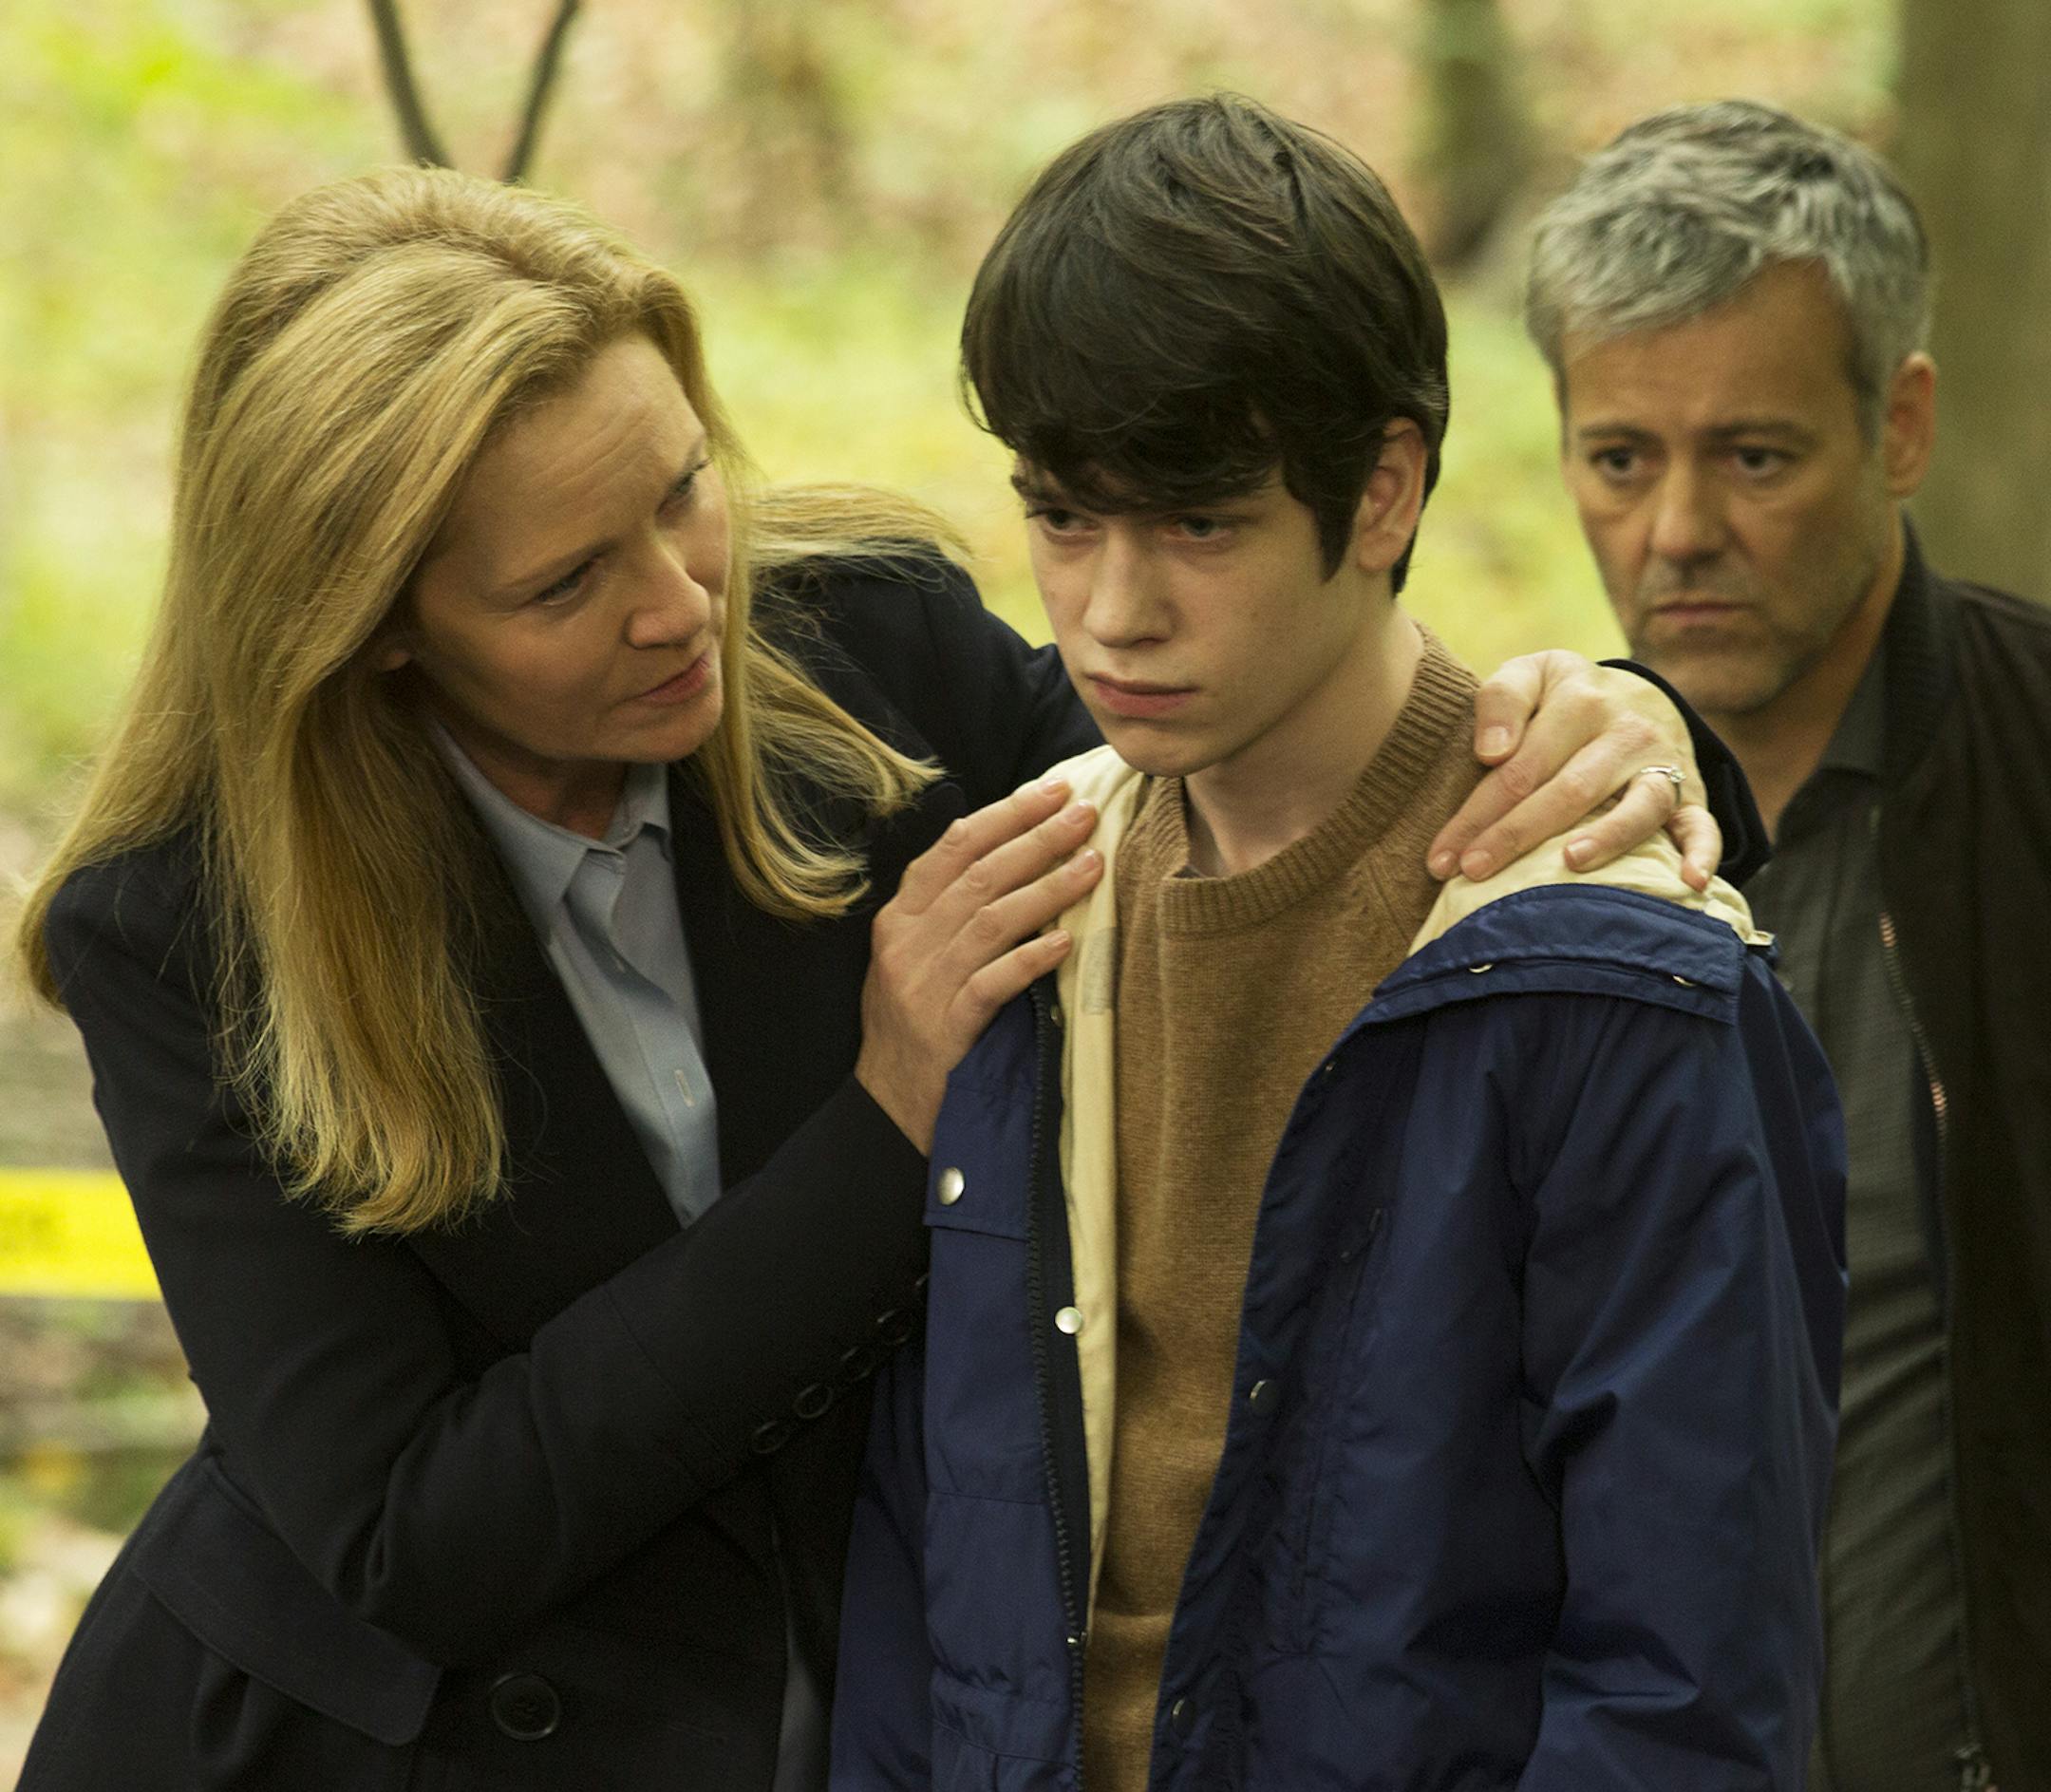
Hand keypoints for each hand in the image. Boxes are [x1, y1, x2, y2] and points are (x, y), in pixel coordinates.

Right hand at [856, 778, 1104, 1152]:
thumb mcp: (915, 959)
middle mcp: (906, 943)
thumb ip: (950, 912)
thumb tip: (1013, 856)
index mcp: (899, 919)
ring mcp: (923, 986)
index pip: (952, 847)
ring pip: (990, 921)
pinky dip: (1030, 959)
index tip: (1054, 790)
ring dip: (1047, 887)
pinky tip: (1066, 941)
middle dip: (1037, 837)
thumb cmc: (915, 1027)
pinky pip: (991, 984)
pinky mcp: (945, 1028)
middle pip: (978, 875)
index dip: (1006, 814)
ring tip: (1093, 864)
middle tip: (1087, 813)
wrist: (886, 1108)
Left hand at [1427, 651, 1721, 891]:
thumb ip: (1501, 699)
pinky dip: (1703, 852)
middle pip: (1568, 791)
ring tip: (1569, 864)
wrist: (1640, 696)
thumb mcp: (1531, 674)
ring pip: (1637, 807)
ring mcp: (1663, 764)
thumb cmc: (1563, 698)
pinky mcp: (1693, 793)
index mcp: (1579, 701)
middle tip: (1472, 874)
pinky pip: (1702, 824)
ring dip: (1607, 838)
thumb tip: (1491, 752)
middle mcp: (1626, 732)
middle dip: (1516, 836)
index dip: (1476, 814)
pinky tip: (1689, 880)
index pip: (1518, 767)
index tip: (1440, 859)